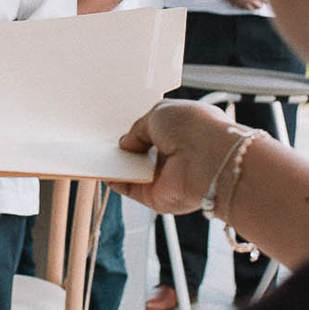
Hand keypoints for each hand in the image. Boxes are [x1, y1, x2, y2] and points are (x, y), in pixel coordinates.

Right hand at [114, 99, 256, 216]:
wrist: (208, 160)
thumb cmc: (193, 128)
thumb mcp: (159, 113)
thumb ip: (138, 128)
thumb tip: (126, 142)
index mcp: (184, 128)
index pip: (158, 129)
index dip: (141, 128)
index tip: (121, 127)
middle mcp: (178, 153)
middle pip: (146, 152)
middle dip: (128, 147)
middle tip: (107, 141)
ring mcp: (167, 177)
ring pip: (136, 171)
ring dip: (120, 164)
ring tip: (100, 153)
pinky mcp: (156, 197)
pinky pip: (130, 188)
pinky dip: (116, 181)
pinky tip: (103, 171)